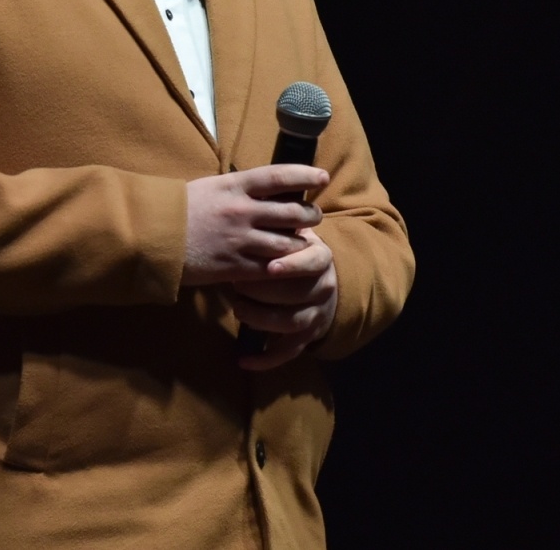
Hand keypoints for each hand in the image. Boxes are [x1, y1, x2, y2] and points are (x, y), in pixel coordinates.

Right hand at [181, 165, 327, 286]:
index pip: (279, 176)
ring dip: (301, 243)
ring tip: (305, 243)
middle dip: (311, 215)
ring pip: (287, 243)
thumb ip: (239, 188)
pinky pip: (268, 268)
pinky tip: (286, 266)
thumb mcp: (211, 187)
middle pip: (292, 212)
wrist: (150, 234)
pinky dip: (282, 267)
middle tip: (314, 215)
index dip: (305, 175)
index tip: (322, 177)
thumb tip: (267, 188)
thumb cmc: (179, 207)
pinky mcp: (233, 266)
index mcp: (235, 185)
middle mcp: (241, 210)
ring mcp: (238, 239)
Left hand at [225, 228, 337, 370]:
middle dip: (264, 290)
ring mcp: (315, 314)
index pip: (313, 261)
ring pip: (291, 322)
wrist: (322, 282)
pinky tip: (242, 361)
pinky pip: (288, 352)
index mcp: (320, 258)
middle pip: (297, 293)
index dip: (293, 265)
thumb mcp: (296, 233)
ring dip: (262, 318)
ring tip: (238, 308)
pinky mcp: (305, 337)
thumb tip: (258, 197)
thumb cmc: (295, 251)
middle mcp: (323, 287)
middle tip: (236, 283)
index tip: (269, 266)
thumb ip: (281, 223)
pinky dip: (265, 359)